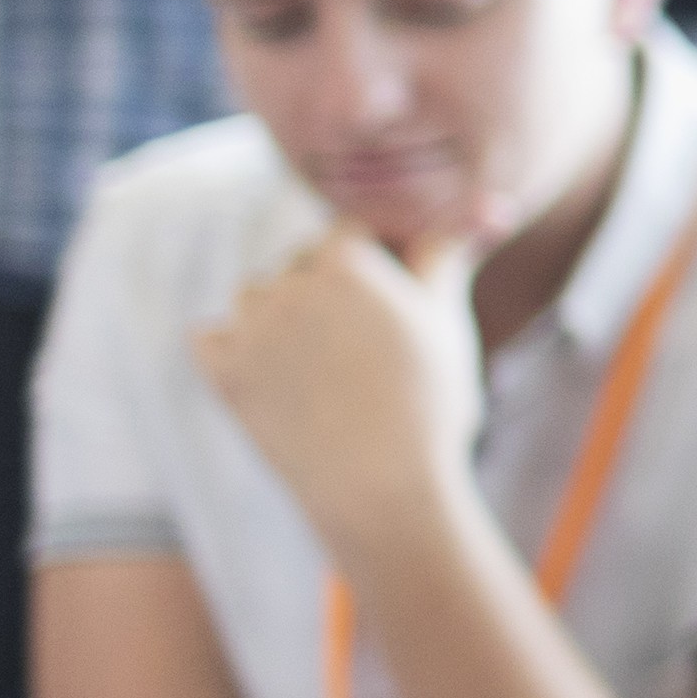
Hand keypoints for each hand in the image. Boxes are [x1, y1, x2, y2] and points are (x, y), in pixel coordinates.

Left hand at [191, 227, 481, 555]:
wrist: (381, 491)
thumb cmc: (428, 404)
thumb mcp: (446, 321)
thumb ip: (446, 255)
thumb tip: (488, 206)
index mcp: (345, 262)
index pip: (348, 231)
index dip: (373, 258)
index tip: (390, 296)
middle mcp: (289, 284)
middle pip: (300, 262)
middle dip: (325, 287)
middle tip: (362, 339)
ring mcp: (250, 329)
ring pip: (253, 295)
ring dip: (277, 313)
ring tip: (320, 360)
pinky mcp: (223, 374)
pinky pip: (207, 336)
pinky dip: (229, 346)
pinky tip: (267, 370)